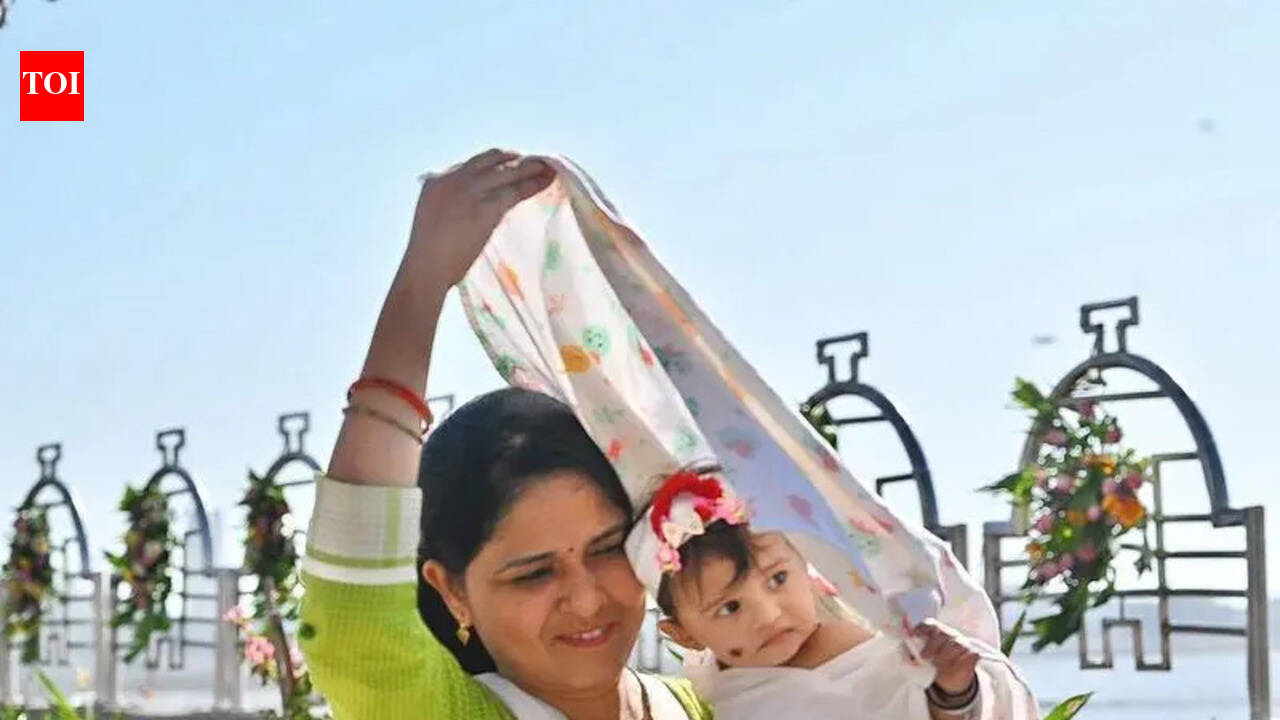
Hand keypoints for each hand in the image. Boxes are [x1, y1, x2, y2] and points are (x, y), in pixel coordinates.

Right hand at [408, 148, 553, 287]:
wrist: (425, 268)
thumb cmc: (428, 255)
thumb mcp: (432, 219)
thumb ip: (449, 205)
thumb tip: (469, 208)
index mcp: (437, 180)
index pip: (471, 164)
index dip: (493, 163)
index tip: (507, 164)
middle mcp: (454, 179)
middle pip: (490, 160)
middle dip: (512, 159)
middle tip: (531, 160)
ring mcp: (470, 191)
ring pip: (507, 172)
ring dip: (530, 167)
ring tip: (547, 166)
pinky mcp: (486, 207)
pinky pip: (515, 191)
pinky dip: (533, 184)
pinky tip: (547, 182)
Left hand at [915, 619, 979, 695]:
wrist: (951, 678)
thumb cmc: (934, 663)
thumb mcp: (921, 659)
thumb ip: (912, 653)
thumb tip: (904, 652)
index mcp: (935, 633)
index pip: (930, 624)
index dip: (922, 628)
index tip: (914, 634)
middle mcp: (949, 634)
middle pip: (942, 633)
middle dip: (932, 645)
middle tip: (924, 657)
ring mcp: (962, 643)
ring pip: (955, 643)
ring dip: (944, 655)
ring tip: (937, 665)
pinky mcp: (973, 653)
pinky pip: (969, 653)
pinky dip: (960, 660)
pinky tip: (954, 665)